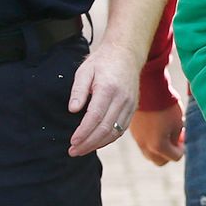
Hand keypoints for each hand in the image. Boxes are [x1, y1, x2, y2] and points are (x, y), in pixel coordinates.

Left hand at [67, 41, 139, 155]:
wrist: (126, 53)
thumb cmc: (102, 62)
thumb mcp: (85, 70)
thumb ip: (78, 90)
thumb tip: (73, 110)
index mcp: (108, 88)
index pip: (95, 117)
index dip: (83, 132)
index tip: (72, 142)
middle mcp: (122, 99)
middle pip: (106, 128)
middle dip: (88, 143)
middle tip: (73, 151)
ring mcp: (130, 104)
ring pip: (115, 132)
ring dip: (98, 144)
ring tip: (82, 150)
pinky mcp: (133, 108)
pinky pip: (121, 128)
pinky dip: (109, 139)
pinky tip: (96, 142)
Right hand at [129, 101, 185, 165]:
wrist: (148, 88)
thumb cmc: (166, 105)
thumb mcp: (178, 122)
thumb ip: (176, 138)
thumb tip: (175, 144)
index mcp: (158, 146)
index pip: (175, 157)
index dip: (182, 148)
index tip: (183, 135)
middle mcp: (145, 146)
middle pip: (159, 161)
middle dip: (169, 153)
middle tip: (175, 139)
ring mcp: (137, 139)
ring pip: (149, 153)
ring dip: (158, 148)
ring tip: (165, 132)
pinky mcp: (132, 131)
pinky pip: (143, 143)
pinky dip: (150, 140)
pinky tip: (156, 126)